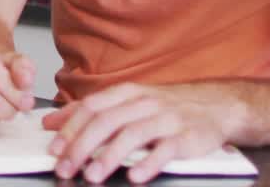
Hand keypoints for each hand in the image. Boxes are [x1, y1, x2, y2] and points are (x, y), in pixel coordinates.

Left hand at [43, 82, 244, 183]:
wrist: (217, 105)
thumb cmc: (167, 107)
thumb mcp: (128, 102)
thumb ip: (90, 112)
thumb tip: (51, 122)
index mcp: (127, 93)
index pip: (91, 107)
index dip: (70, 128)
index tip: (53, 149)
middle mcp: (145, 103)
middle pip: (107, 122)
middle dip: (81, 146)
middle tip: (65, 167)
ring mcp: (167, 119)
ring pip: (132, 135)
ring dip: (108, 156)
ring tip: (92, 175)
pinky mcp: (188, 138)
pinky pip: (166, 150)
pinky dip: (149, 163)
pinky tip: (135, 176)